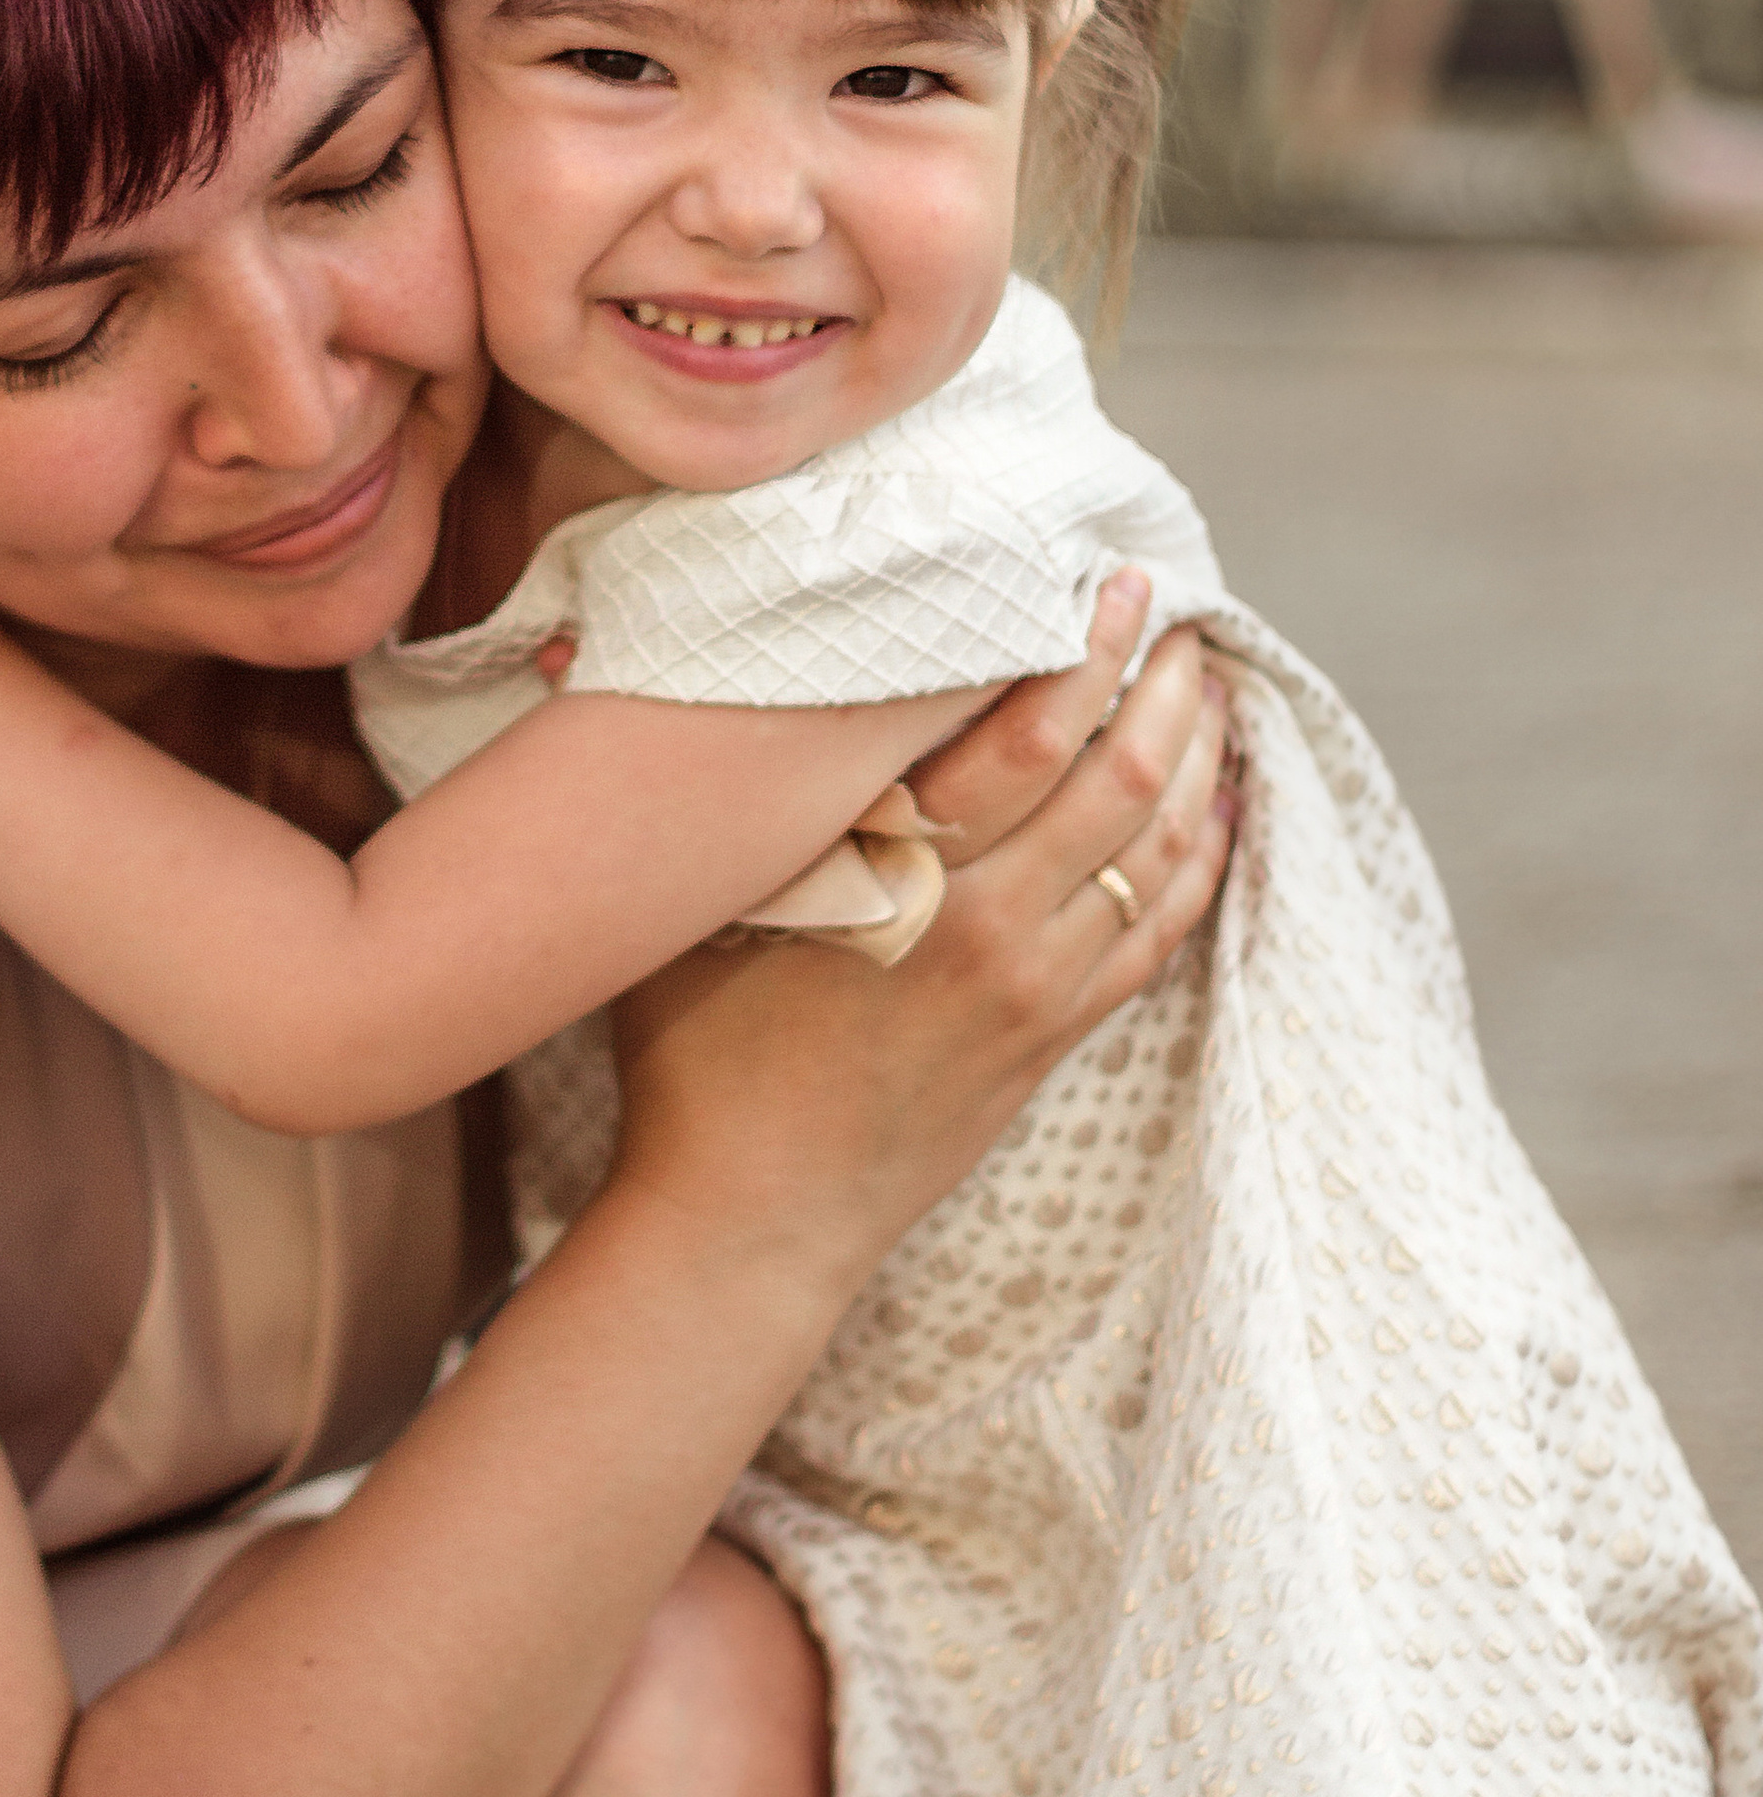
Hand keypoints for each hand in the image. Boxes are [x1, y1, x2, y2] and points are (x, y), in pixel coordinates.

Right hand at [611, 577, 1229, 1286]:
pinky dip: (1200, 855)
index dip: (1083, 645)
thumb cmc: (692, 1056)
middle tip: (1178, 611)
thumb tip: (579, 648)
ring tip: (1208, 683)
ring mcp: (1032, 984)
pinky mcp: (1055, 1034)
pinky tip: (1216, 801)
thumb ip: (694, 786)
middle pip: (1116, 774)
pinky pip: (1161, 930)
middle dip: (1162, 680)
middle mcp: (983, 922)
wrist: (753, 1219)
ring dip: (1196, 755)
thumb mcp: (684, 908)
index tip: (1111, 577)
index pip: (1024, 732)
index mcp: (894, 873)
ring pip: (1156, 846)